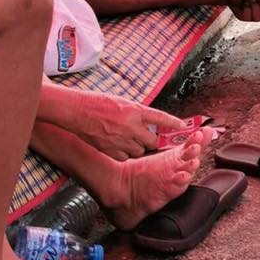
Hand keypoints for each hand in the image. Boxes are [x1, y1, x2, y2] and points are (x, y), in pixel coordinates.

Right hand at [71, 93, 185, 160]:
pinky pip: (126, 157)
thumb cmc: (99, 103)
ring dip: (138, 147)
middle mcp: (131, 126)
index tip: (182, 126)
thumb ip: (137, 113)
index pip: (161, 118)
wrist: (78, 111)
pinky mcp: (111, 150)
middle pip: (152, 141)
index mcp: (135, 110)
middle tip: (146, 136)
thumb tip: (149, 121)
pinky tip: (119, 145)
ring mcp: (121, 139)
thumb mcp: (123, 102)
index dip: (173, 123)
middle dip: (152, 140)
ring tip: (128, 139)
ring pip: (139, 151)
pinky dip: (125, 153)